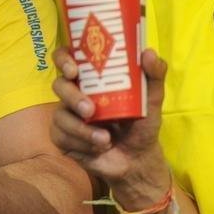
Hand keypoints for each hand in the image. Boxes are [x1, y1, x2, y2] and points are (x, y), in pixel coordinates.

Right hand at [50, 47, 166, 184]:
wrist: (137, 160)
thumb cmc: (141, 125)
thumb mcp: (152, 100)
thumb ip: (154, 76)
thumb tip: (149, 52)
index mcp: (91, 79)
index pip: (68, 59)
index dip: (64, 59)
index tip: (73, 70)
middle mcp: (74, 94)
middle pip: (59, 85)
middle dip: (72, 97)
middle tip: (90, 110)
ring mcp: (66, 115)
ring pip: (59, 115)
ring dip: (82, 129)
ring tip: (105, 140)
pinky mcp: (62, 137)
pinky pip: (61, 136)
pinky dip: (82, 143)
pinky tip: (98, 148)